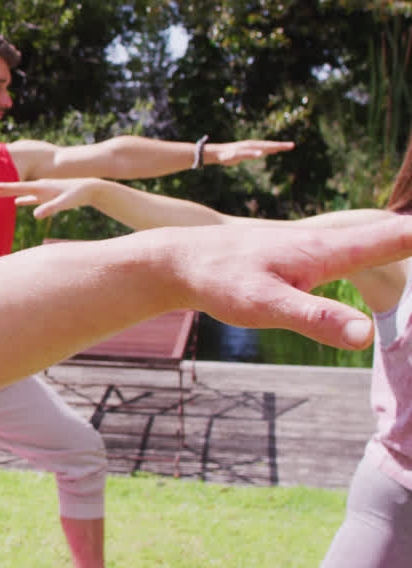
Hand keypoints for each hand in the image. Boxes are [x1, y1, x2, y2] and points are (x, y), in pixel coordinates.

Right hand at [0, 178, 97, 218]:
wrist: (89, 189)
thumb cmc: (78, 195)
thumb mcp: (65, 202)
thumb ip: (50, 208)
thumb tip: (35, 215)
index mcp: (41, 187)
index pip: (19, 187)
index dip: (6, 188)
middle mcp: (40, 187)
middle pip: (17, 189)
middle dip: (3, 190)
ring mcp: (43, 191)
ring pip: (22, 193)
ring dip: (10, 194)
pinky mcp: (48, 196)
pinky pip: (31, 198)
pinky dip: (23, 199)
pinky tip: (17, 202)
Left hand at [157, 217, 411, 349]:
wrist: (178, 260)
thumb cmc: (220, 281)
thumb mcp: (265, 306)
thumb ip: (315, 318)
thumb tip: (365, 335)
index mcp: (328, 249)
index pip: (399, 239)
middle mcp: (328, 241)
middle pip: (395, 233)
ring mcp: (315, 246)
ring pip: (375, 236)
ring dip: (407, 237)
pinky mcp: (302, 255)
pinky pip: (354, 247)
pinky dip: (383, 245)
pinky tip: (388, 248)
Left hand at [206, 139, 294, 165]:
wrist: (216, 153)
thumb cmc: (226, 155)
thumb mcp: (237, 156)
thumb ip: (248, 155)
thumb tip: (261, 153)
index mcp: (252, 145)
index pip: (269, 145)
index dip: (280, 146)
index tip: (291, 145)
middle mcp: (253, 145)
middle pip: (270, 145)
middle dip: (281, 145)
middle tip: (293, 145)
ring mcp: (250, 147)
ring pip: (266, 147)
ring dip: (276, 147)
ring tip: (285, 147)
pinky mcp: (247, 151)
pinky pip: (261, 150)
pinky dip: (268, 150)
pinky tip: (271, 152)